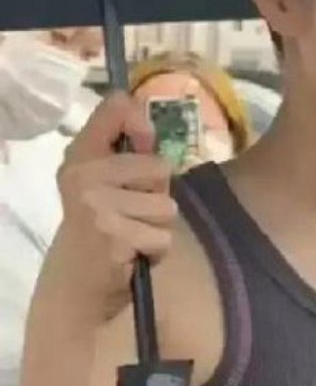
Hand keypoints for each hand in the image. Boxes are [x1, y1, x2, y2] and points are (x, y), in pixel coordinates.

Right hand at [53, 93, 176, 322]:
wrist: (78, 279)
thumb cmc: (100, 222)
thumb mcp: (106, 177)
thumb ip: (129, 147)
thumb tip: (150, 124)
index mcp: (81, 153)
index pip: (117, 107)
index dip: (142, 123)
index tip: (143, 145)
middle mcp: (83, 174)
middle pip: (160, 167)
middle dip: (157, 194)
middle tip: (132, 211)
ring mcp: (96, 205)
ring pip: (166, 206)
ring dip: (158, 225)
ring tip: (133, 233)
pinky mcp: (113, 236)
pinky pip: (163, 237)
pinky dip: (156, 249)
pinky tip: (133, 252)